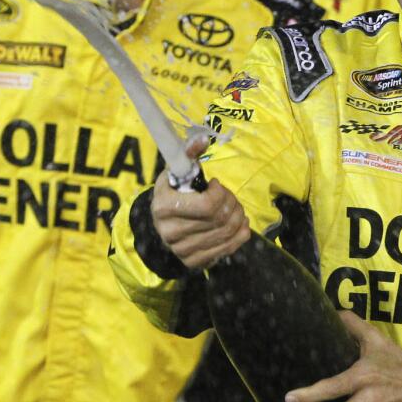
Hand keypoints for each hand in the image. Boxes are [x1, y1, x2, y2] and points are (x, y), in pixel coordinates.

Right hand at [150, 136, 250, 269]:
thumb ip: (189, 154)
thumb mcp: (175, 171)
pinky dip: (241, 233)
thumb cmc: (172, 194)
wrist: (160, 226)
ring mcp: (183, 251)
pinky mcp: (195, 263)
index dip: (221, 193)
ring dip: (239, 216)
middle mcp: (171, 233)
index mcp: (164, 208)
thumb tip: (203, 138)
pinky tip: (240, 224)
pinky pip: (229, 248)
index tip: (217, 185)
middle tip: (229, 196)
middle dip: (232, 203)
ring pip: (228, 233)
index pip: (208, 205)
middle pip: (221, 219)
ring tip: (235, 208)